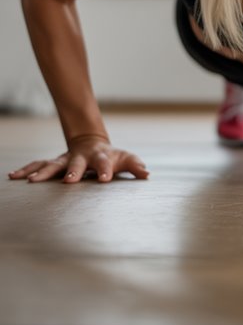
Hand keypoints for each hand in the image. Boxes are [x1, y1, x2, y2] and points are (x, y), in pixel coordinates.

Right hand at [7, 135, 149, 183]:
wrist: (90, 142)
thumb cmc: (110, 156)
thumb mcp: (124, 159)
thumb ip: (134, 166)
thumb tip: (146, 174)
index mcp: (100, 157)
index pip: (105, 163)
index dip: (106, 170)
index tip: (106, 179)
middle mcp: (80, 158)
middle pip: (76, 164)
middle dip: (72, 172)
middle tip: (69, 181)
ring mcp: (65, 160)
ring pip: (52, 165)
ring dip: (42, 172)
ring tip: (31, 181)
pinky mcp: (53, 163)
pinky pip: (37, 166)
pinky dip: (26, 170)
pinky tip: (13, 176)